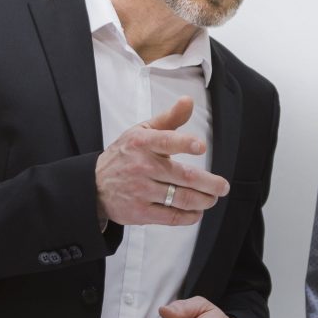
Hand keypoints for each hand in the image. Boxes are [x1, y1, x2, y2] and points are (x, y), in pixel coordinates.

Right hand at [95, 96, 227, 227]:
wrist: (94, 185)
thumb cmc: (125, 155)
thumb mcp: (142, 131)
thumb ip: (169, 118)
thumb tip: (188, 101)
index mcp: (142, 143)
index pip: (166, 141)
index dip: (184, 143)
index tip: (201, 146)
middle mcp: (141, 166)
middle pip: (183, 176)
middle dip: (209, 183)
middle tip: (222, 186)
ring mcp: (140, 191)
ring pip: (181, 198)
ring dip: (203, 200)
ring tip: (212, 198)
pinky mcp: (140, 212)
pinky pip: (172, 217)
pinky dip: (190, 216)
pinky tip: (197, 212)